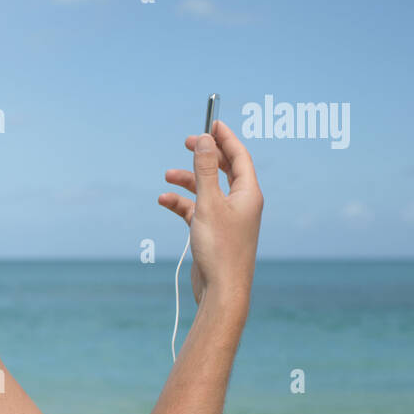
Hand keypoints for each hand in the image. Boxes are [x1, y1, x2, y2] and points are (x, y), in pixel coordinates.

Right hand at [158, 120, 262, 306]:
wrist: (221, 290)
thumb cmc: (220, 248)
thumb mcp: (209, 203)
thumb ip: (205, 169)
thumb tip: (205, 139)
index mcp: (249, 193)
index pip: (239, 156)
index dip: (225, 138)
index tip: (211, 123)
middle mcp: (240, 203)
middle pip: (222, 170)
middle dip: (203, 156)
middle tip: (186, 142)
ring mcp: (226, 218)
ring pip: (206, 189)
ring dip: (187, 181)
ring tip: (166, 176)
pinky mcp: (212, 232)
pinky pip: (195, 209)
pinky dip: (181, 203)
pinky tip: (164, 201)